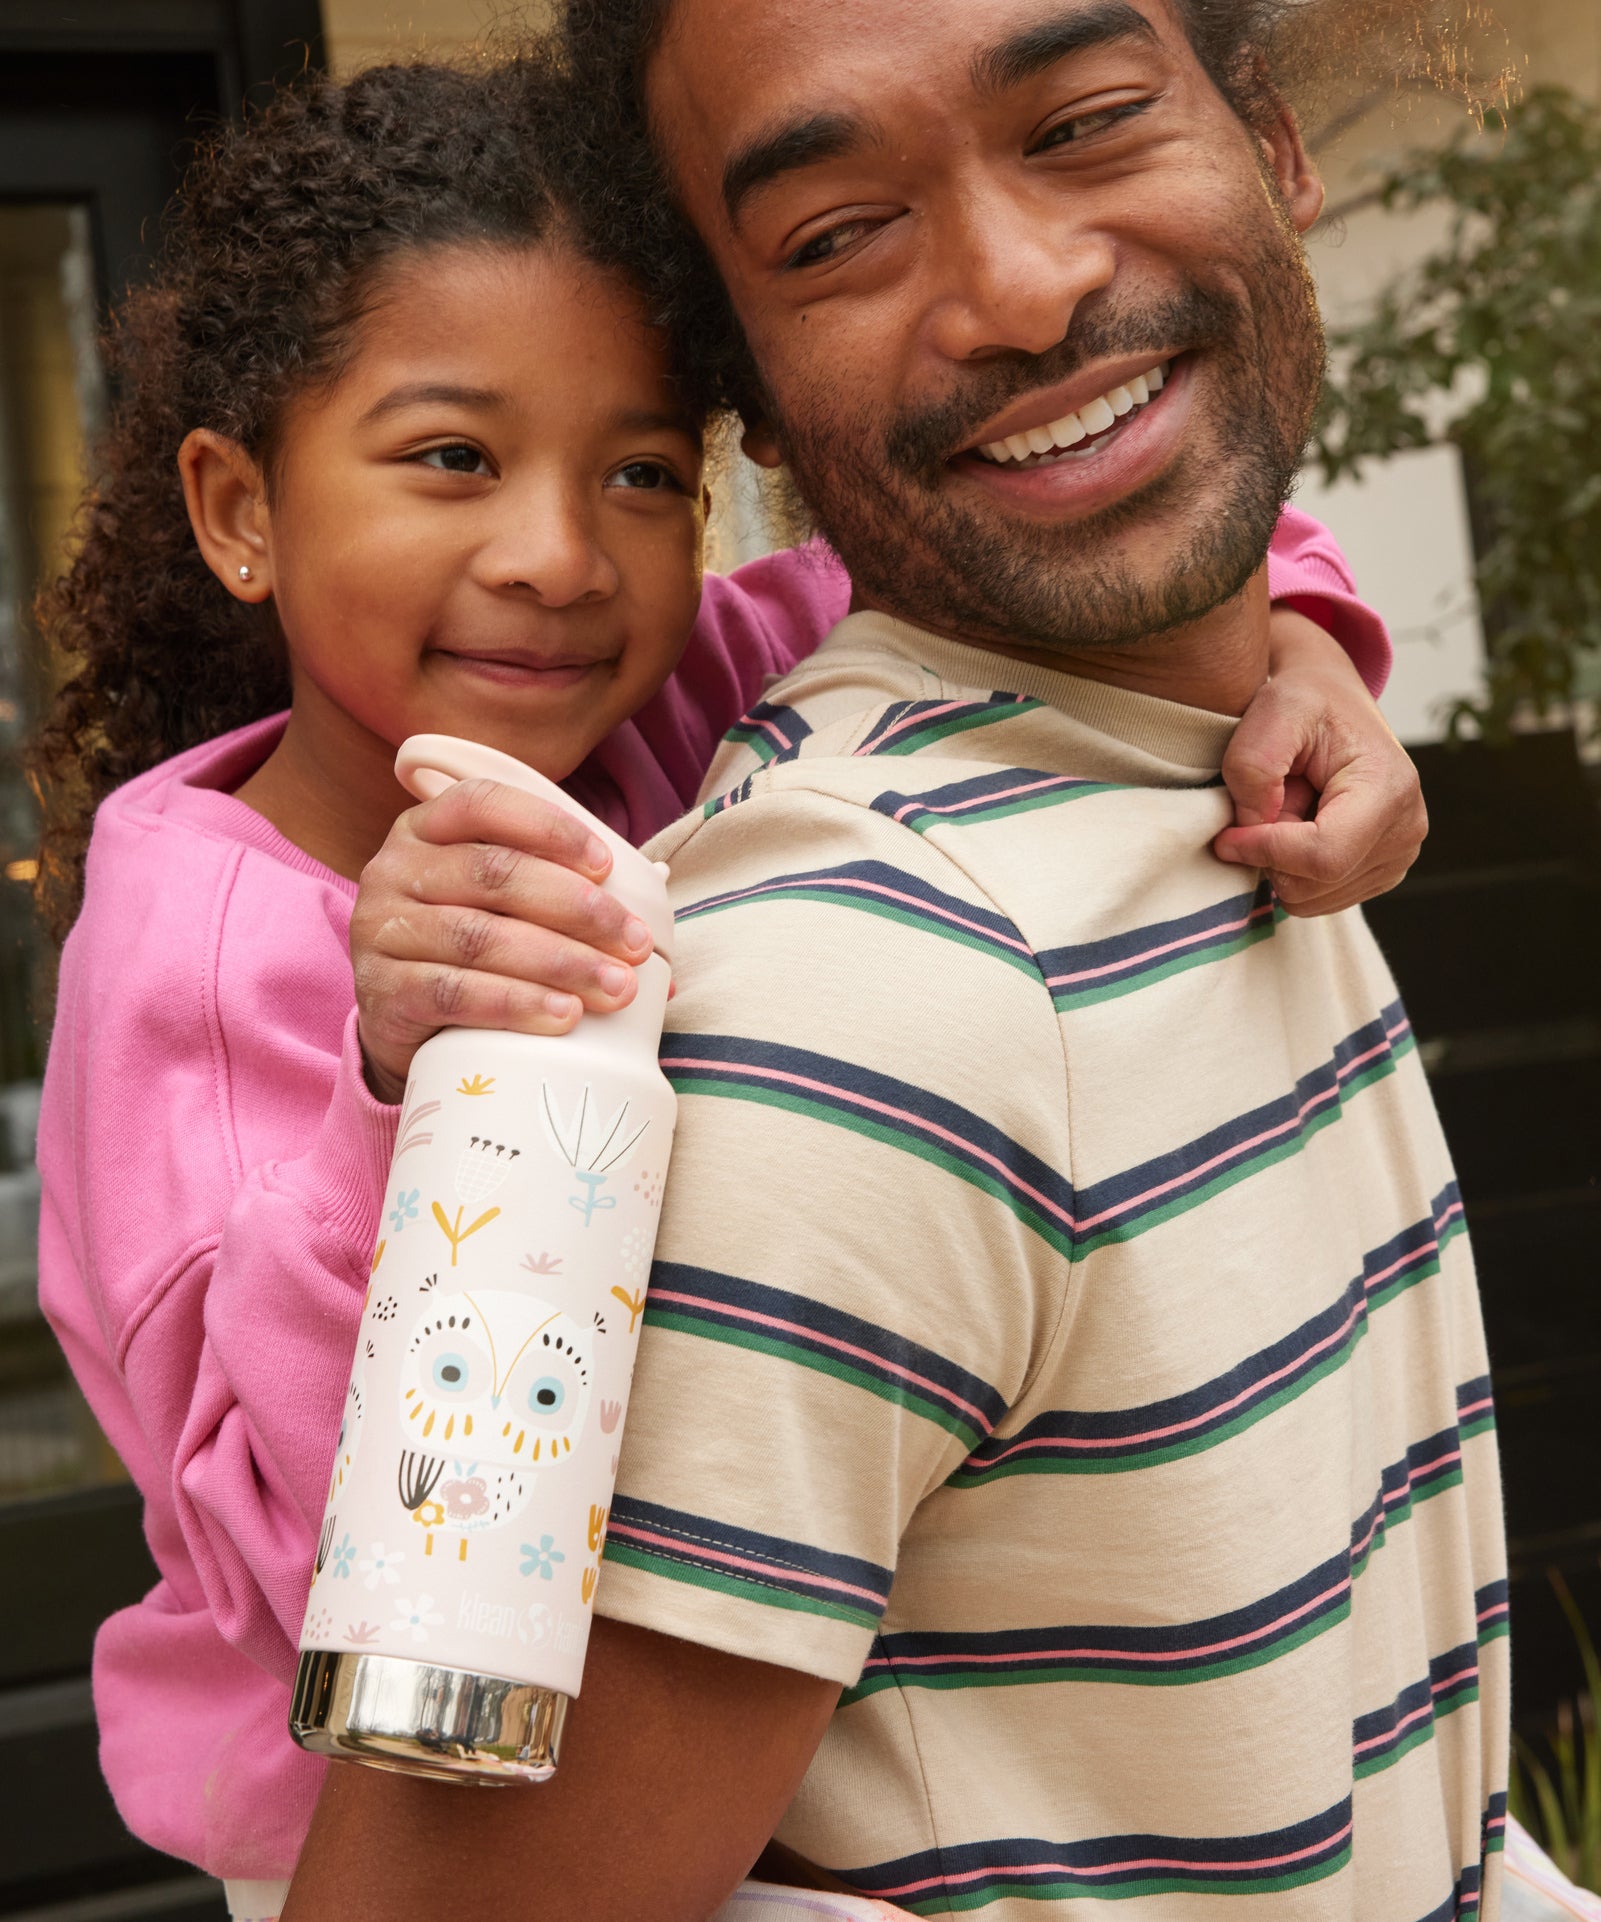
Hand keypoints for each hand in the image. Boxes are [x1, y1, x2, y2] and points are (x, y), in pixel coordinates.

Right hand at [351, 778, 655, 1101]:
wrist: (402, 1023)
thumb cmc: (468, 949)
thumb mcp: (500, 905)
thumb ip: (558, 885)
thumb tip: (655, 897)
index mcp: (425, 829)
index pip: (484, 804)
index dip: (550, 829)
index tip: (606, 866)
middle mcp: (394, 870)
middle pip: (493, 874)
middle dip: (577, 909)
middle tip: (633, 943)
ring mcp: (381, 931)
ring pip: (479, 937)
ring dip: (560, 963)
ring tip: (614, 987)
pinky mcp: (382, 992)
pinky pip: (455, 993)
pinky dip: (517, 1004)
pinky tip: (562, 1015)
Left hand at [1213, 609, 1426, 916]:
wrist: (1332, 703)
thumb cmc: (1304, 700)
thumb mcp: (1272, 710)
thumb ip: (1254, 767)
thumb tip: (1252, 827)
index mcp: (1389, 790)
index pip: (1322, 856)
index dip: (1264, 852)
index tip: (1225, 834)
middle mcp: (1405, 830)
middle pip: (1314, 884)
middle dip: (1270, 854)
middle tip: (1265, 805)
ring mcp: (1398, 857)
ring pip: (1310, 897)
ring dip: (1280, 862)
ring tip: (1287, 809)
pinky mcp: (1380, 873)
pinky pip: (1316, 898)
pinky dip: (1293, 869)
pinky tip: (1299, 827)